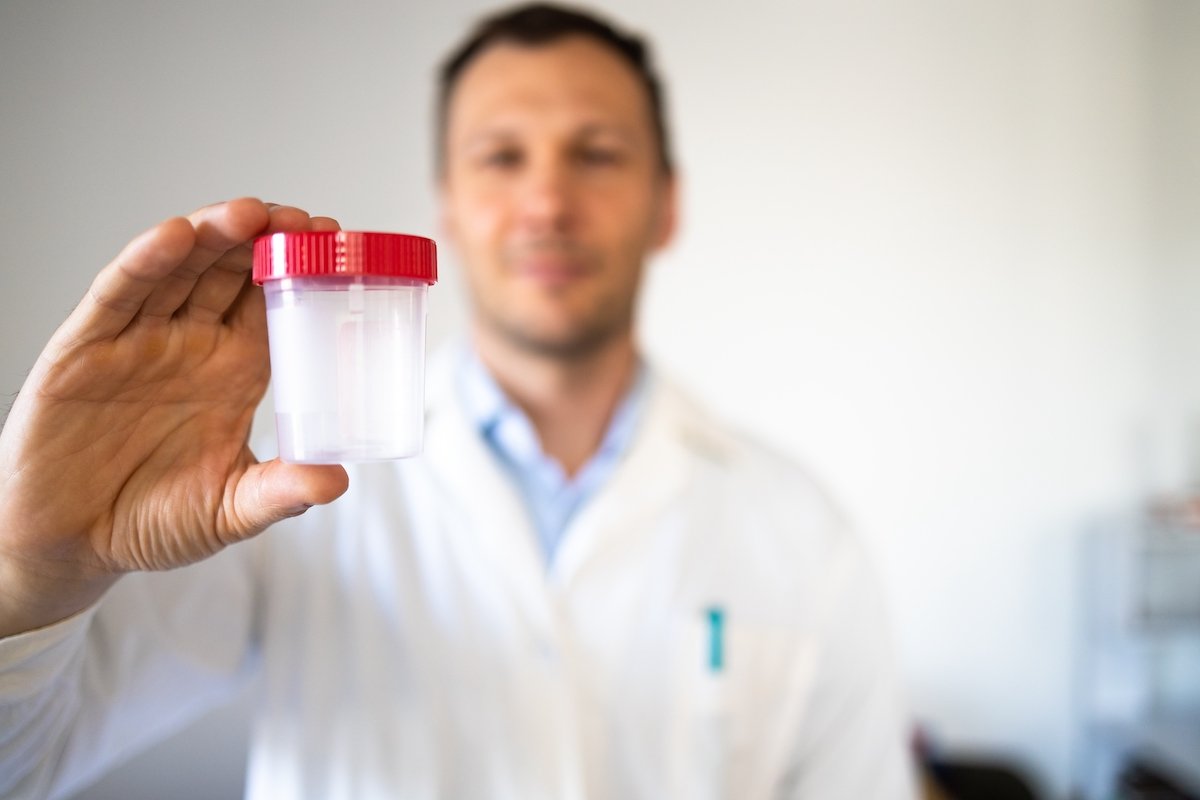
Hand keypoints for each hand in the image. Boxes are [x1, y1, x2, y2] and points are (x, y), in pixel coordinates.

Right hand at [0, 199, 349, 636]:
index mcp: (233, 372)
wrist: (67, 546)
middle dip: (267, 241)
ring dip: (212, 237)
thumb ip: (277, 494)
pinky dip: (145, 262)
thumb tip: (336, 482)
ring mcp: (139, 341)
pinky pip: (118, 295)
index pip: (273, 306)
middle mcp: (191, 346)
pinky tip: (175, 238)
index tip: (338, 245)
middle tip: (305, 221)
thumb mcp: (227, 512)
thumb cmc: (150, 523)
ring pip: (180, 271)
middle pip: (232, 274)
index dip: (303, 272)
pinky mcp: (85, 348)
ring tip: (250, 214)